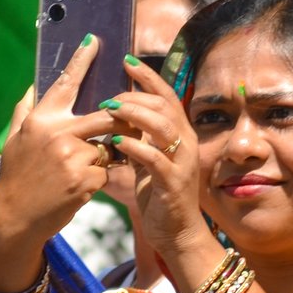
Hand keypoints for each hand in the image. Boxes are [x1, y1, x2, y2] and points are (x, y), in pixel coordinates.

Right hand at [0, 38, 119, 285]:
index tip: (95, 41)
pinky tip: (80, 187)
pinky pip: (107, 170)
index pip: (65, 83)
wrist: (17, 217)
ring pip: (109, 145)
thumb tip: (33, 84)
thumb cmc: (17, 175)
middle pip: (107, 114)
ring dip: (105, 155)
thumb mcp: (15, 139)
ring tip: (80, 168)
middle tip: (124, 123)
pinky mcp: (86, 178)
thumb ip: (25, 110)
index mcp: (41, 119)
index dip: (82, 60)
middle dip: (121, 119)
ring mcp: (73, 156)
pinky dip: (100, 177)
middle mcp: (57, 133)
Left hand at [102, 54, 207, 270]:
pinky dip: (135, 147)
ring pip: (163, 126)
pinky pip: (155, 158)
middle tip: (108, 96)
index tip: (126, 60)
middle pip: (164, 106)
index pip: (165, 95)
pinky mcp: (173, 182)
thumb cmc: (158, 194)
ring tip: (110, 110)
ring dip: (135, 115)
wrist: (177, 231)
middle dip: (135, 95)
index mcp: (178, 133)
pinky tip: (116, 142)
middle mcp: (184, 142)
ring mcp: (181, 161)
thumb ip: (138, 136)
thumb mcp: (148, 159)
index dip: (147, 76)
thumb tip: (115, 113)